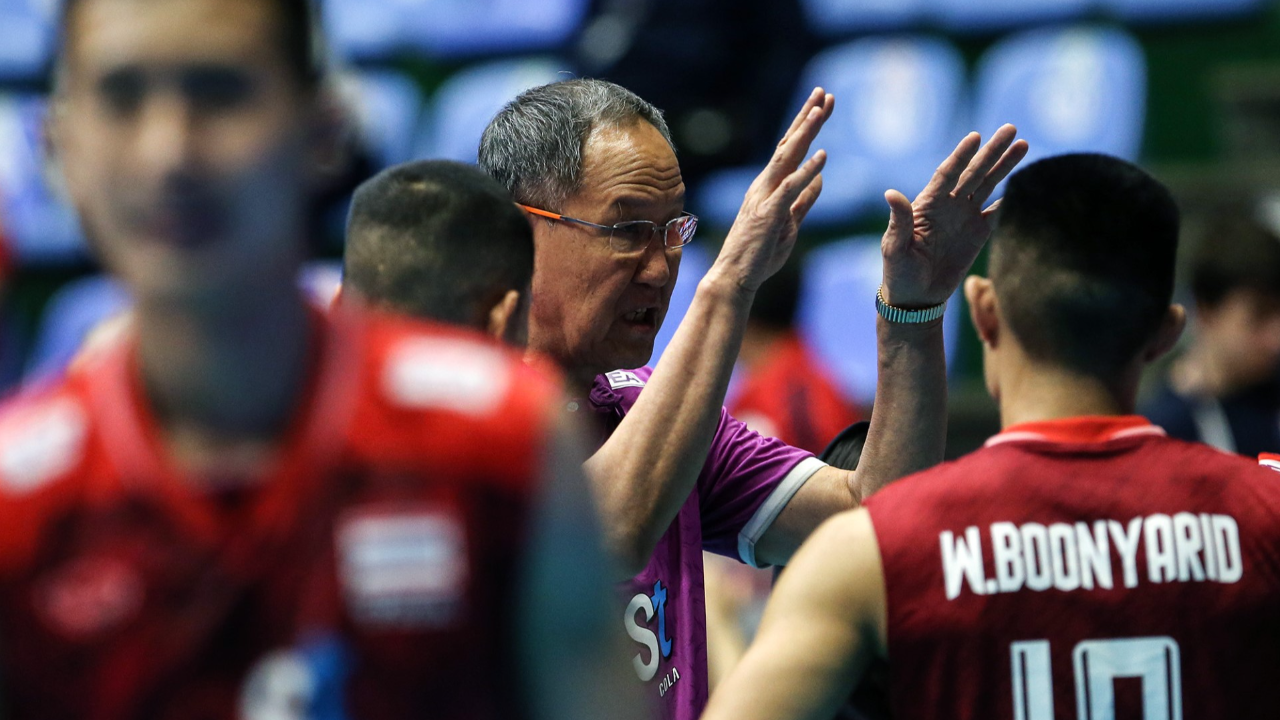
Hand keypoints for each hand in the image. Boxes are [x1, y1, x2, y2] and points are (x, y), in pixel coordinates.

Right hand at [709, 88, 833, 293]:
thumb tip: (820, 180)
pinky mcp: (768, 215)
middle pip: (789, 144)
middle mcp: (765, 185)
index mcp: (770, 187)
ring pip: (787, 158)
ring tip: (821, 110)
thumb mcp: (789, 224)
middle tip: (824, 92)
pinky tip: (822, 156)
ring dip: (806, 133)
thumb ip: (804, 201)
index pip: (791, 149)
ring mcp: (765, 198)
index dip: (807, 125)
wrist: (734, 278)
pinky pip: (790, 189)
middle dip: (807, 117)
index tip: (823, 104)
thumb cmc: (759, 254)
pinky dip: (806, 171)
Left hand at [880, 125, 1028, 307]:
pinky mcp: (978, 233)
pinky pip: (997, 212)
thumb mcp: (895, 247)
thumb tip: (890, 193)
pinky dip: (1010, 199)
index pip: (947, 174)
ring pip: (988, 185)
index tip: (976, 137)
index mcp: (928, 204)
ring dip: (1005, 166)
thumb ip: (899, 221)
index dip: (961, 156)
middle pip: (974, 172)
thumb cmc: (899, 272)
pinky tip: (1025, 184)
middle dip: (992, 152)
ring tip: (1023, 145)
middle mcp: (949, 205)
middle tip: (1011, 129)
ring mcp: (965, 217)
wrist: (916, 297)